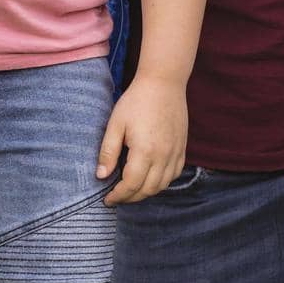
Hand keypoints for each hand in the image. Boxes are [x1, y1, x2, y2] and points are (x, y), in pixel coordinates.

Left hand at [98, 77, 187, 205]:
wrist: (164, 83)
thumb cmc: (136, 101)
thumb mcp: (115, 124)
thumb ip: (108, 152)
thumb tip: (101, 176)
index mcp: (145, 151)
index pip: (131, 185)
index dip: (118, 196)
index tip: (107, 199)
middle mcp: (163, 155)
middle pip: (147, 189)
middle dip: (130, 198)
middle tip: (117, 197)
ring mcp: (175, 152)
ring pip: (162, 185)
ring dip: (146, 192)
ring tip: (132, 190)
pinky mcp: (182, 147)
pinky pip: (174, 174)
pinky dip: (162, 182)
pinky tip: (151, 179)